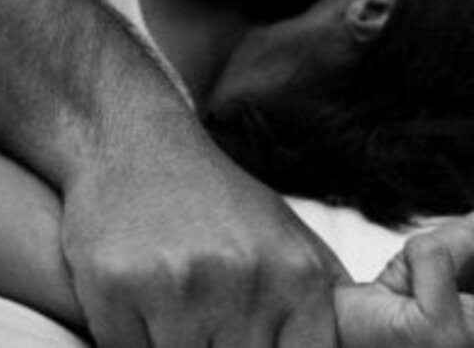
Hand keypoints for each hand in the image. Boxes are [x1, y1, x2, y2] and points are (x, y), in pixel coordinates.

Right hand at [61, 140, 348, 347]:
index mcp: (297, 274)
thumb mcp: (291, 239)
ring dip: (176, 345)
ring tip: (176, 307)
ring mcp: (181, 284)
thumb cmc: (219, 203)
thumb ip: (326, 301)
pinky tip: (139, 303)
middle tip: (210, 321)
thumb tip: (356, 346)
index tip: (252, 339)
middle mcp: (245, 278)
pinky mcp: (118, 286)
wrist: (139, 146)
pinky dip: (131, 340)